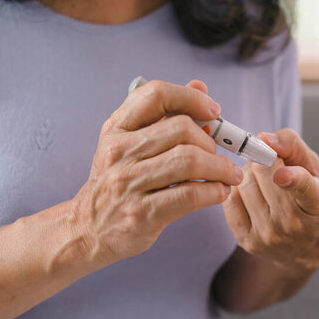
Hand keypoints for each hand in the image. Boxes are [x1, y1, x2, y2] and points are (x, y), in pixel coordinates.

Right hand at [71, 80, 243, 263]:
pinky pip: (190, 195)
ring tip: (229, 175)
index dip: (191, 98)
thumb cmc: (118, 184)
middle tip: (219, 155)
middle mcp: (119, 152)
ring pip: (190, 161)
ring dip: (220, 168)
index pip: (156, 94)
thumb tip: (200, 88)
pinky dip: (214, 191)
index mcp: (117, 129)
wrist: (89, 230)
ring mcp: (128, 183)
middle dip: (210, 142)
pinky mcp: (142, 213)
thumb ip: (164, 116)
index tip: (213, 111)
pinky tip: (220, 192)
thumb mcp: (130, 145)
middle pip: (182, 129)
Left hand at [222, 129, 318, 271]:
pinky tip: (253, 195)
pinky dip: (238, 189)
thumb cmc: (311, 201)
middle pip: (264, 172)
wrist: (304, 250)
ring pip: (244, 183)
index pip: (305, 189)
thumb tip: (263, 137)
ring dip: (250, 174)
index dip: (292, 179)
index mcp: (318, 203)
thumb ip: (294, 147)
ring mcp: (267, 235)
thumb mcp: (315, 171)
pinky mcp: (247, 241)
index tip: (281, 175)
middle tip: (274, 166)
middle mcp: (292, 223)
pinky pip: (230, 198)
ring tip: (264, 183)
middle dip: (265, 161)